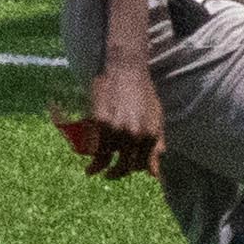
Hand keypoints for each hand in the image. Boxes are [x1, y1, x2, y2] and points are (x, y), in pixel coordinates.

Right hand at [73, 53, 163, 178]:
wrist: (126, 68)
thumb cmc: (143, 92)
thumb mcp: (157, 118)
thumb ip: (157, 145)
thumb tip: (154, 174)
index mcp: (150, 135)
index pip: (141, 164)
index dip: (132, 169)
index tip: (125, 168)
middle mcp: (134, 135)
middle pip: (123, 166)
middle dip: (115, 174)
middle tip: (109, 175)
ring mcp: (116, 129)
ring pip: (105, 158)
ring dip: (97, 167)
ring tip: (91, 171)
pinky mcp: (99, 121)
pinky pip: (93, 144)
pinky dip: (89, 153)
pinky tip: (87, 156)